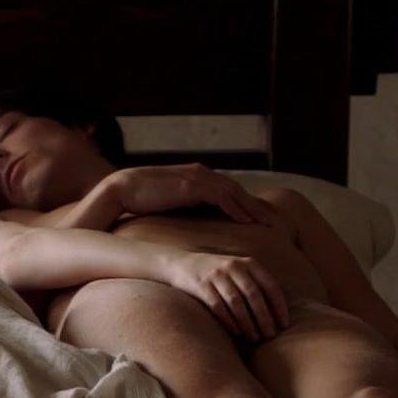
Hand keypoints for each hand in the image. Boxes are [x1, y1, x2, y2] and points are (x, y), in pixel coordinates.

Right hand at [102, 164, 281, 225]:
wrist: (123, 188)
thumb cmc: (144, 199)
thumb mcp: (173, 202)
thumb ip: (189, 207)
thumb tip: (200, 223)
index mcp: (198, 178)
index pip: (230, 191)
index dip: (247, 204)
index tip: (261, 219)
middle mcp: (202, 174)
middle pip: (237, 191)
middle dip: (256, 206)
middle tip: (274, 222)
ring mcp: (197, 178)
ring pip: (233, 193)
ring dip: (251, 208)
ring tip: (265, 223)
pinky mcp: (190, 185)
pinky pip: (219, 197)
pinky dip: (234, 208)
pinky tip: (245, 221)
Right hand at [166, 251, 290, 340]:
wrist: (181, 263)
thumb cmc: (217, 273)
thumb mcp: (238, 270)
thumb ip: (256, 283)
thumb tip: (278, 311)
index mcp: (248, 263)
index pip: (269, 285)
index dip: (278, 306)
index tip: (284, 324)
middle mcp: (233, 267)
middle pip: (254, 295)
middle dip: (264, 318)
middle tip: (270, 335)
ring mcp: (216, 275)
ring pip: (236, 303)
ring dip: (247, 323)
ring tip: (254, 338)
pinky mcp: (201, 285)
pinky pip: (218, 307)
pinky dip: (229, 322)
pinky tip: (236, 333)